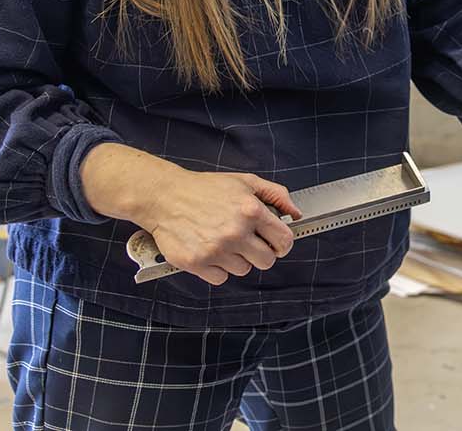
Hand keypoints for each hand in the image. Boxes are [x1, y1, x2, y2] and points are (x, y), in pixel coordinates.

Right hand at [82, 143, 302, 285]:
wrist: (165, 197)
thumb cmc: (205, 189)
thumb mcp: (245, 182)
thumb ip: (276, 194)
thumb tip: (296, 214)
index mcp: (251, 210)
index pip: (284, 240)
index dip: (282, 244)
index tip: (275, 243)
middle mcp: (236, 232)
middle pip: (267, 261)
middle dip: (261, 253)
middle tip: (248, 243)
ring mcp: (216, 249)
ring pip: (244, 270)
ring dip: (237, 259)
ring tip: (223, 242)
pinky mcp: (197, 263)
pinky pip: (221, 278)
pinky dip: (217, 269)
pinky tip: (210, 251)